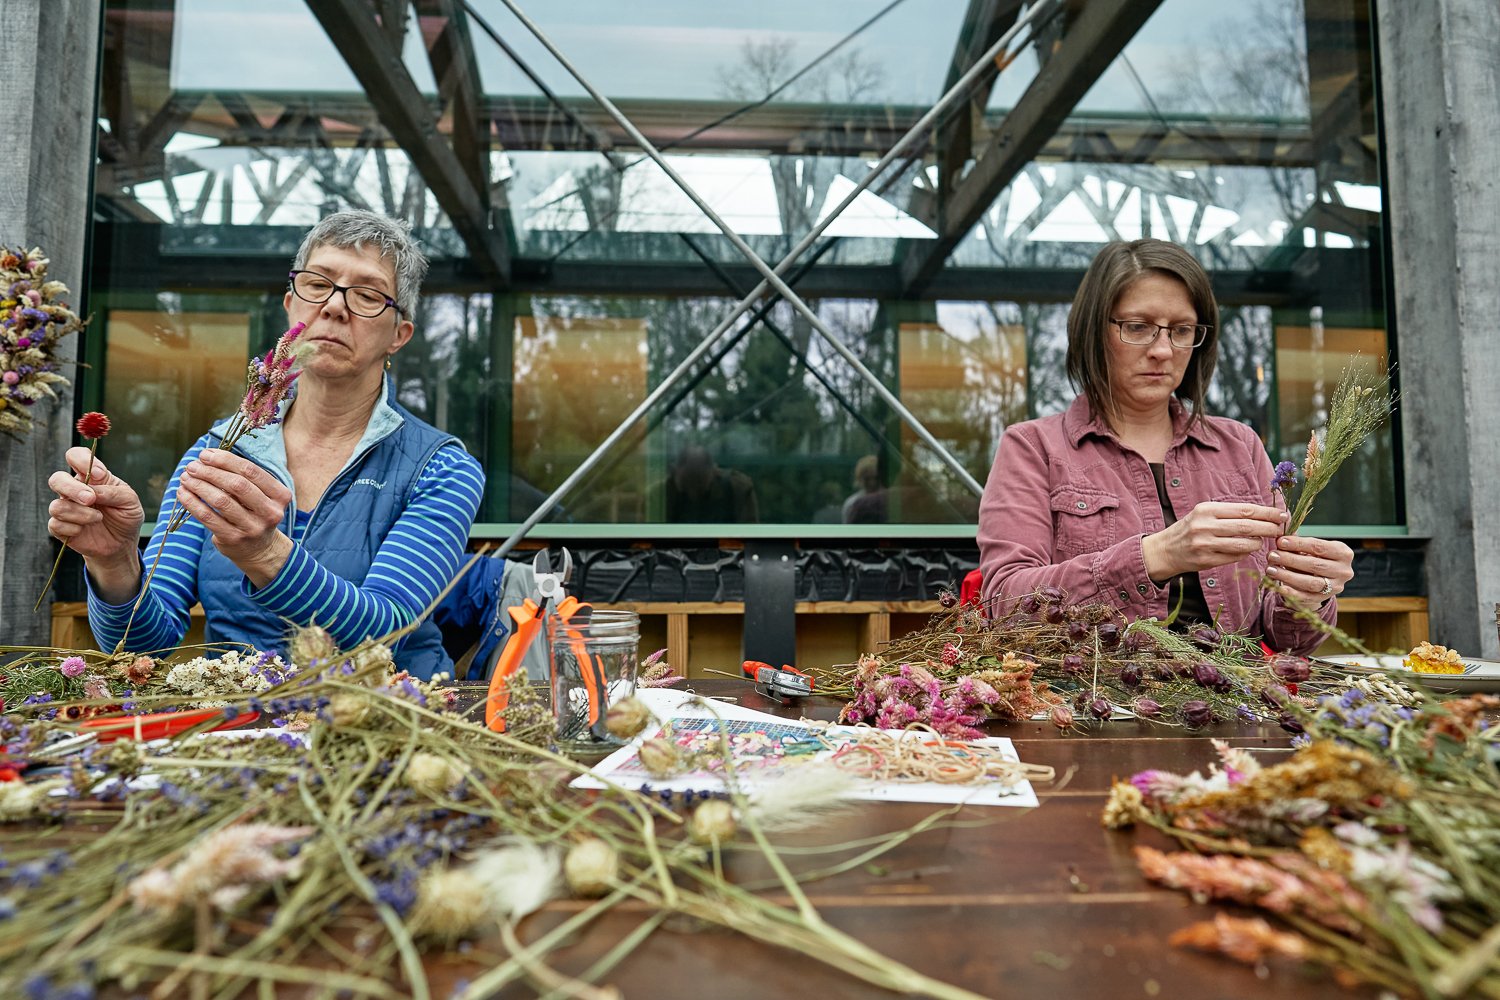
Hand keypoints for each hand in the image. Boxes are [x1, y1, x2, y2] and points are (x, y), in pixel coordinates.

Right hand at [47, 447, 145, 599]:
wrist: (122, 543)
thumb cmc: (126, 516)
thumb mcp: (130, 501)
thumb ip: (113, 492)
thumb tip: (93, 491)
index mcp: (91, 477)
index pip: (75, 456)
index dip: (81, 460)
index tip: (99, 474)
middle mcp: (74, 490)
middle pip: (57, 479)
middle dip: (72, 488)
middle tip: (90, 499)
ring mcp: (66, 508)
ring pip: (56, 505)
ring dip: (79, 513)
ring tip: (98, 518)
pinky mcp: (60, 527)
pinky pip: (55, 524)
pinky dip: (73, 528)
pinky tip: (84, 530)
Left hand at [175, 448, 293, 587]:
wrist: (259, 550)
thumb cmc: (254, 514)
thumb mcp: (260, 496)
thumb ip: (243, 477)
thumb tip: (208, 456)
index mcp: (280, 495)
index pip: (251, 471)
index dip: (225, 460)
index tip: (205, 454)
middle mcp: (270, 512)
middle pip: (237, 484)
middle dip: (210, 471)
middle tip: (192, 466)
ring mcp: (252, 527)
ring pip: (221, 500)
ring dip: (198, 485)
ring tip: (185, 478)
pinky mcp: (234, 539)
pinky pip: (208, 517)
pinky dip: (192, 502)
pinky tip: (182, 493)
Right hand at [1142, 501, 1287, 580]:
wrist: (1165, 550)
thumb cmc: (1190, 529)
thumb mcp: (1205, 514)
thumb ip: (1230, 514)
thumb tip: (1263, 515)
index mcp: (1207, 509)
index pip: (1244, 510)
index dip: (1267, 512)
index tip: (1282, 514)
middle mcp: (1205, 526)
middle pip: (1247, 526)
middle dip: (1269, 528)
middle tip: (1281, 529)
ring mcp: (1205, 544)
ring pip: (1243, 544)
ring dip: (1257, 543)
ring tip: (1260, 541)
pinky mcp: (1206, 560)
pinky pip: (1234, 557)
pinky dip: (1244, 553)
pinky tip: (1245, 550)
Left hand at [1266, 533, 1353, 605]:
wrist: (1321, 577)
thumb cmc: (1314, 557)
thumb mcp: (1310, 548)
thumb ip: (1298, 543)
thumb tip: (1280, 538)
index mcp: (1343, 553)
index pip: (1319, 547)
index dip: (1298, 544)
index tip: (1280, 541)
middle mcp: (1344, 571)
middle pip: (1314, 565)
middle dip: (1290, 560)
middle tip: (1272, 555)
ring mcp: (1335, 587)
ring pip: (1311, 582)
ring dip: (1288, 576)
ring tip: (1271, 569)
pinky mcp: (1324, 598)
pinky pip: (1307, 597)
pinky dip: (1292, 593)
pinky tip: (1279, 587)